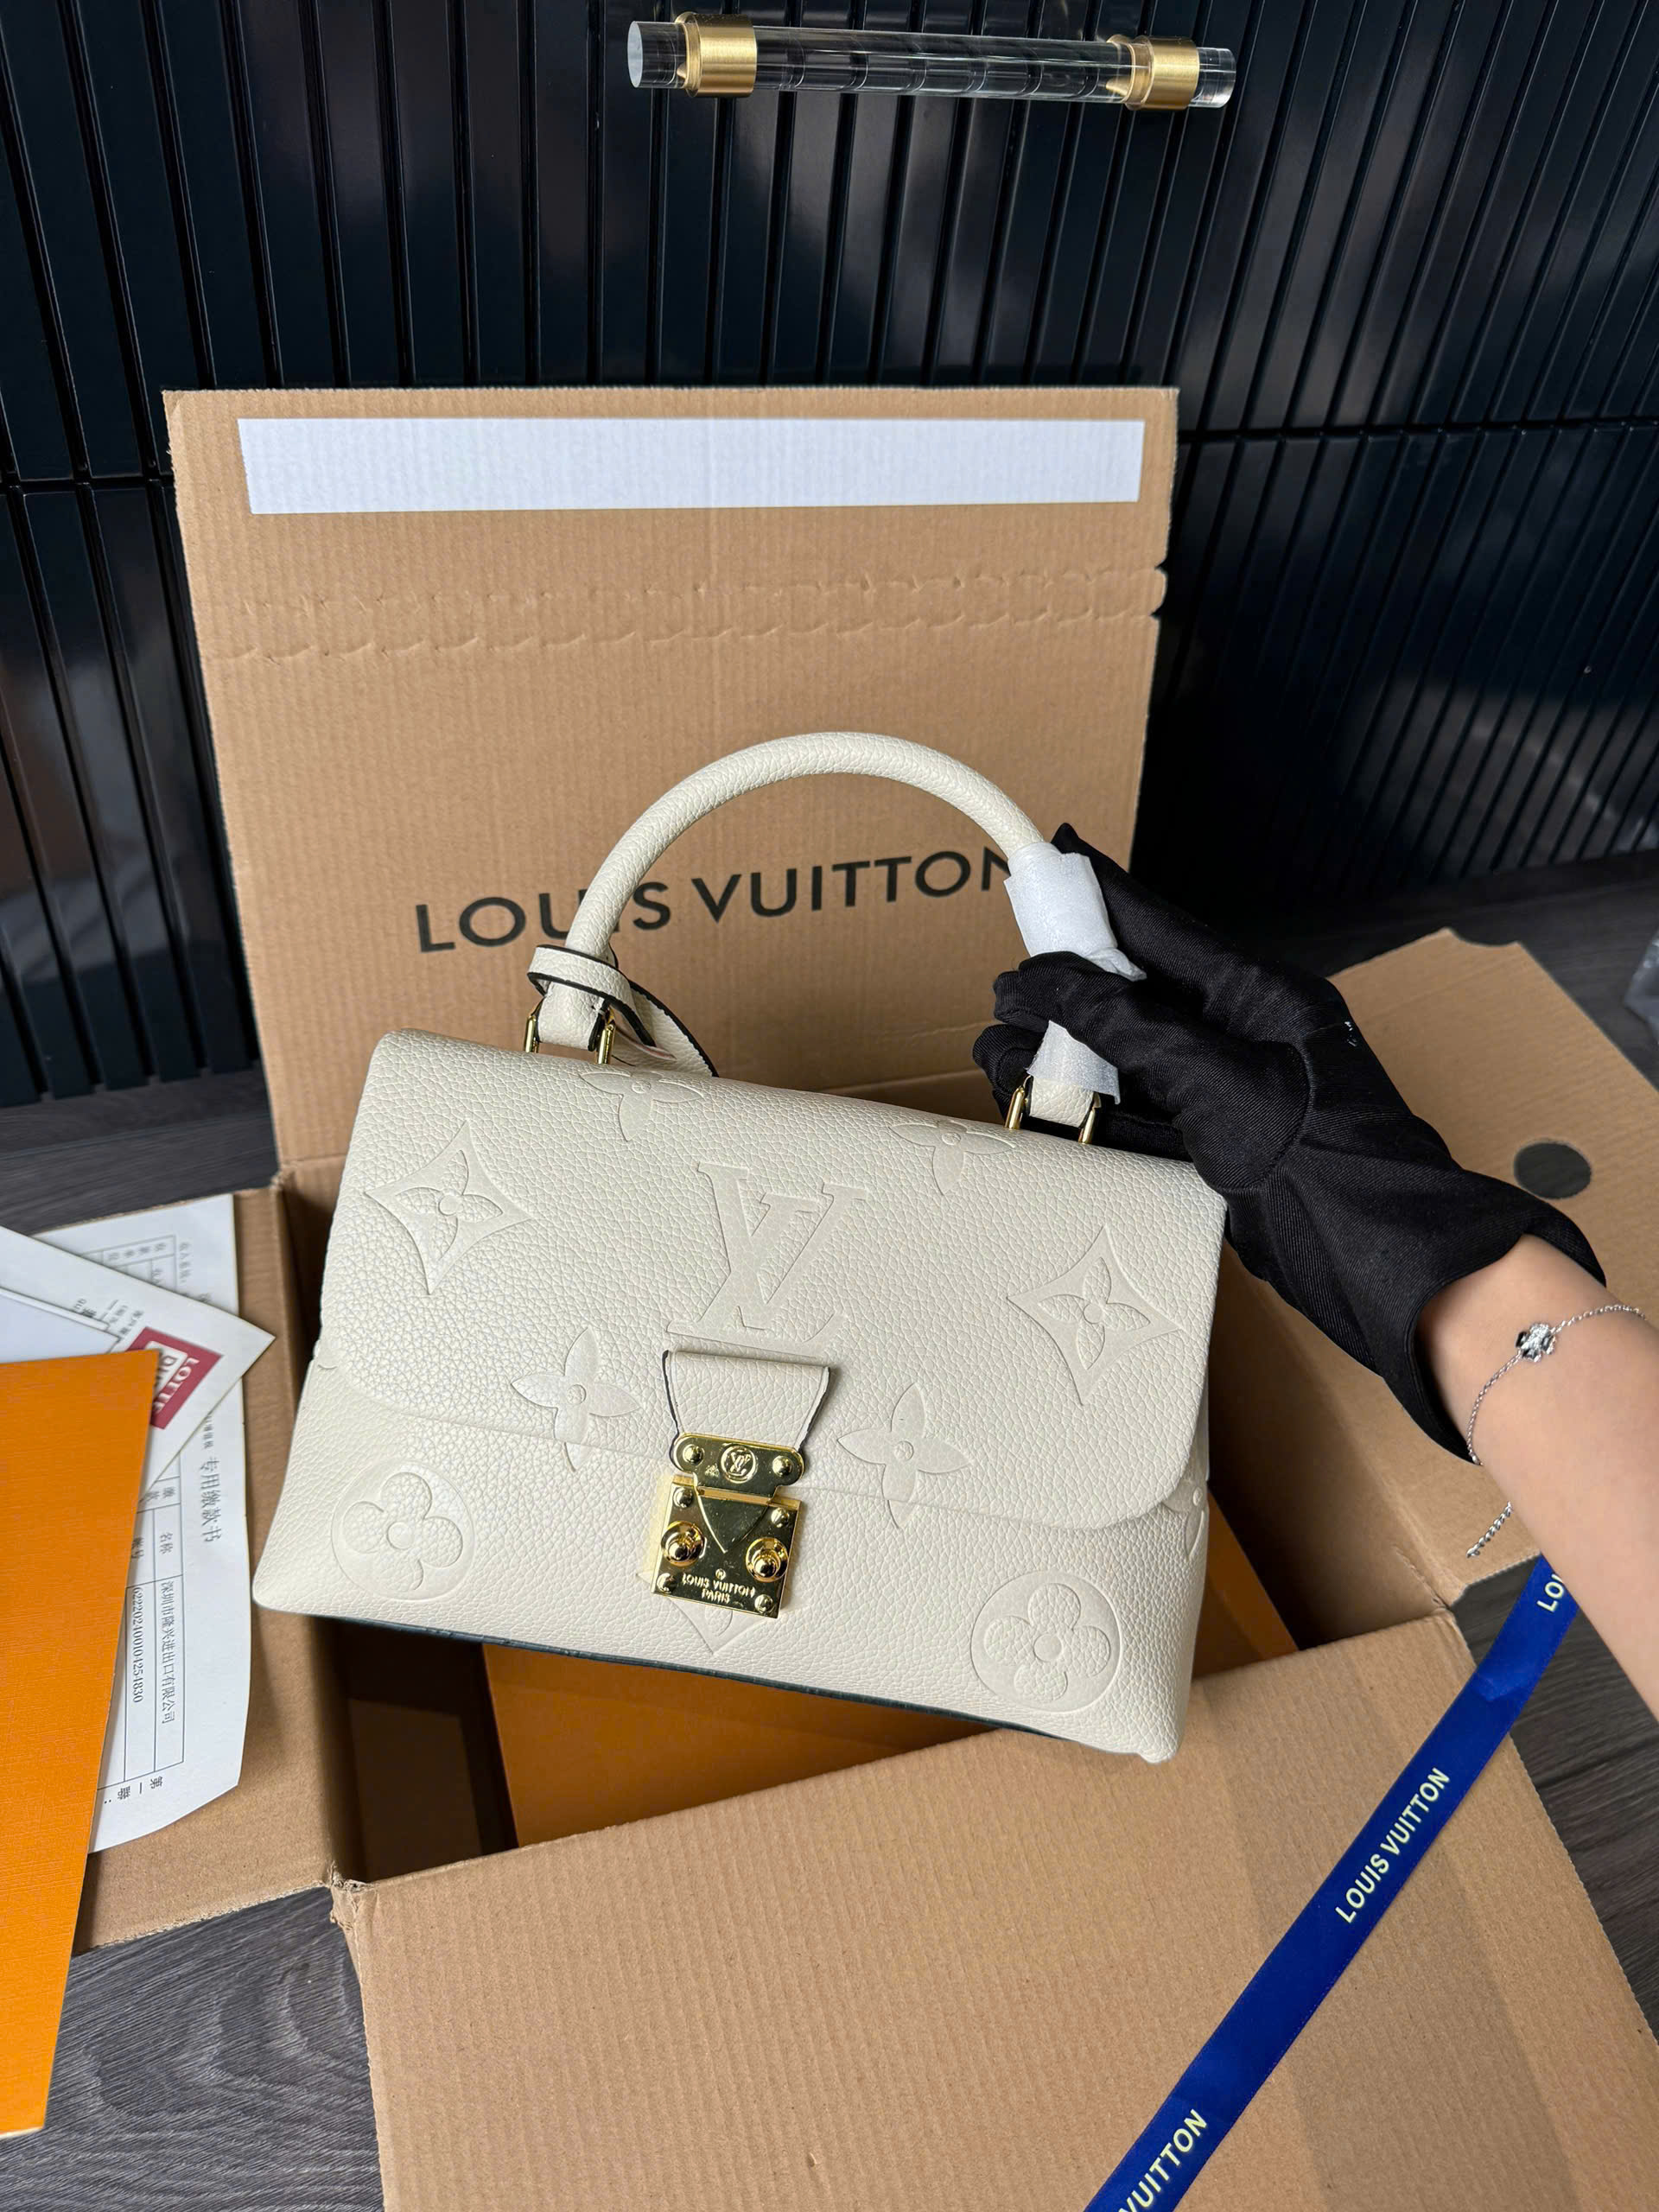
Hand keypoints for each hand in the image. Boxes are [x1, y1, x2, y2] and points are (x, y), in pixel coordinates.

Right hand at [976, 827, 1602, 1450]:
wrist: (1376, 1257)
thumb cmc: (1327, 1157)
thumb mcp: (1213, 1076)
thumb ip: (1129, 1023)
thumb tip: (1054, 979)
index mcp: (1260, 994)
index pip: (1163, 929)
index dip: (1101, 897)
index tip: (1049, 860)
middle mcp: (1243, 1034)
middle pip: (1136, 995)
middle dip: (1066, 991)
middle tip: (1005, 991)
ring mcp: (1230, 1092)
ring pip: (1129, 1060)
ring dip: (1066, 1056)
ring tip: (1001, 1052)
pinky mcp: (1217, 1147)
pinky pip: (1139, 1116)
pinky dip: (1088, 1112)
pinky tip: (1042, 1104)